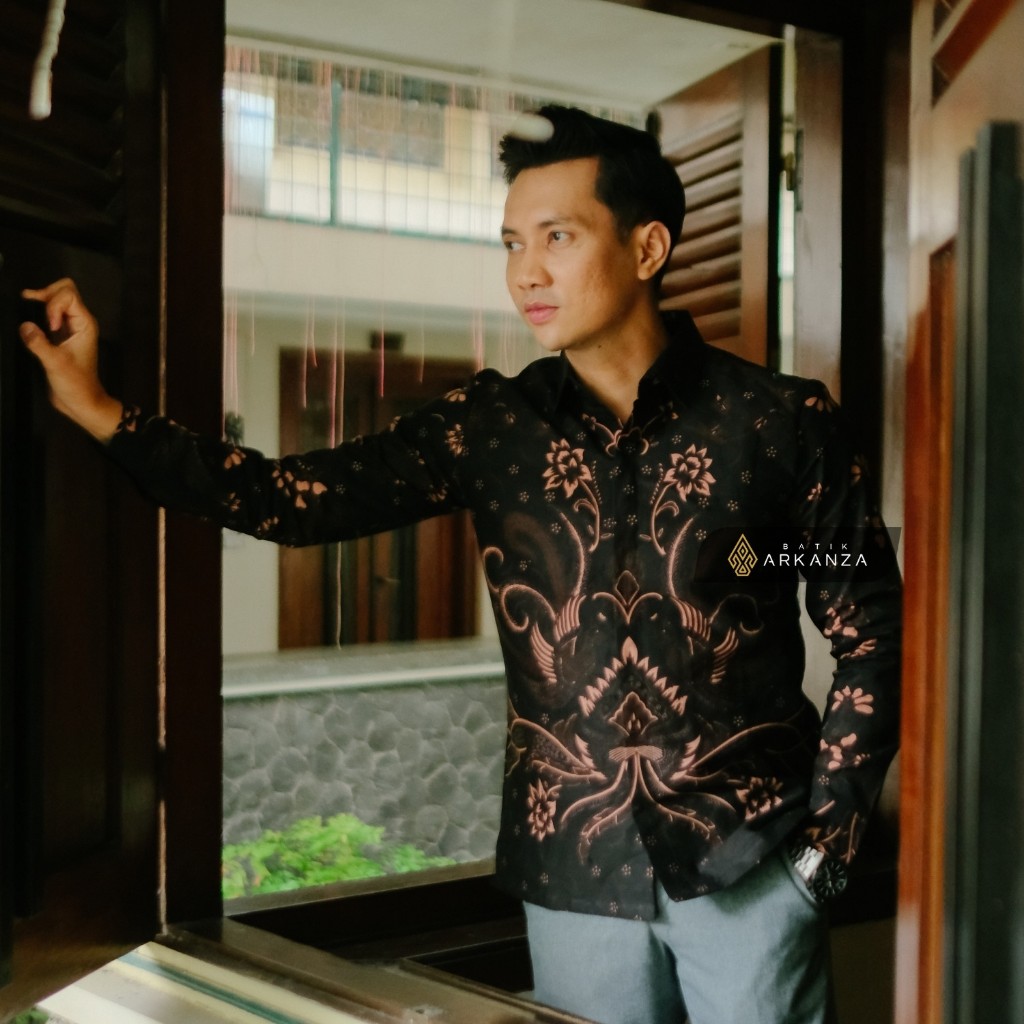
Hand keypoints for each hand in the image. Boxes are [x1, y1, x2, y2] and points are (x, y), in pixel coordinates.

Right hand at [20, 278, 122, 441]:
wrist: (81, 401)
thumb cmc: (75, 384)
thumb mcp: (55, 364)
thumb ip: (39, 343)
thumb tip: (24, 325)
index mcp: (85, 324)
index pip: (69, 295)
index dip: (54, 305)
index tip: (51, 328)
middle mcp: (79, 322)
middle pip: (65, 290)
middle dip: (47, 292)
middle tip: (32, 305)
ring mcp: (69, 328)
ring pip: (57, 300)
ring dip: (42, 299)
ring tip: (26, 301)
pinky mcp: (59, 335)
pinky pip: (50, 313)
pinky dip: (39, 310)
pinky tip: (27, 315)